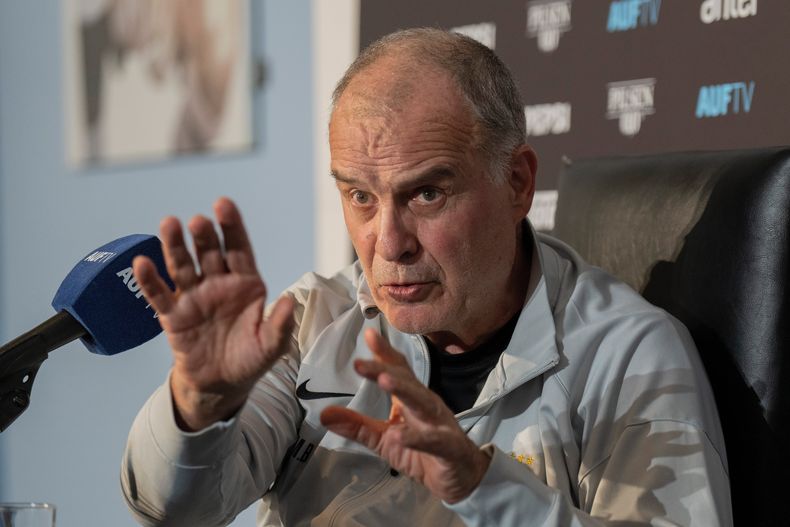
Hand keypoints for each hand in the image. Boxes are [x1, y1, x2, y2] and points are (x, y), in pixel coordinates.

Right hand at [133, 197, 293, 430]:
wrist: (222, 384)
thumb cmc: (250, 359)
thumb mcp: (271, 345)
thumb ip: (281, 324)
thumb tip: (290, 302)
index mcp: (246, 284)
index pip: (239, 249)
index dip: (232, 227)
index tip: (223, 204)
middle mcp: (218, 283)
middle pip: (209, 253)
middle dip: (204, 236)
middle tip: (199, 221)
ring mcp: (194, 296)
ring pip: (183, 266)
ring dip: (175, 246)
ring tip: (169, 224)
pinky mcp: (173, 314)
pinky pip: (160, 294)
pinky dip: (150, 279)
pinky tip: (142, 262)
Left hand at [320, 329, 490, 502]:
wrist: (462, 478)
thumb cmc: (424, 453)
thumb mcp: (385, 440)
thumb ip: (357, 426)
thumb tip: (324, 414)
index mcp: (411, 399)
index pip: (398, 370)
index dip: (384, 353)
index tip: (368, 335)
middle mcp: (426, 405)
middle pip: (406, 381)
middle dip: (384, 369)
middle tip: (360, 362)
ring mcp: (439, 424)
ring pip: (422, 402)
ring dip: (403, 390)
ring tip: (384, 381)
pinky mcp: (448, 448)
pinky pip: (432, 440)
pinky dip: (416, 437)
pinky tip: (399, 435)